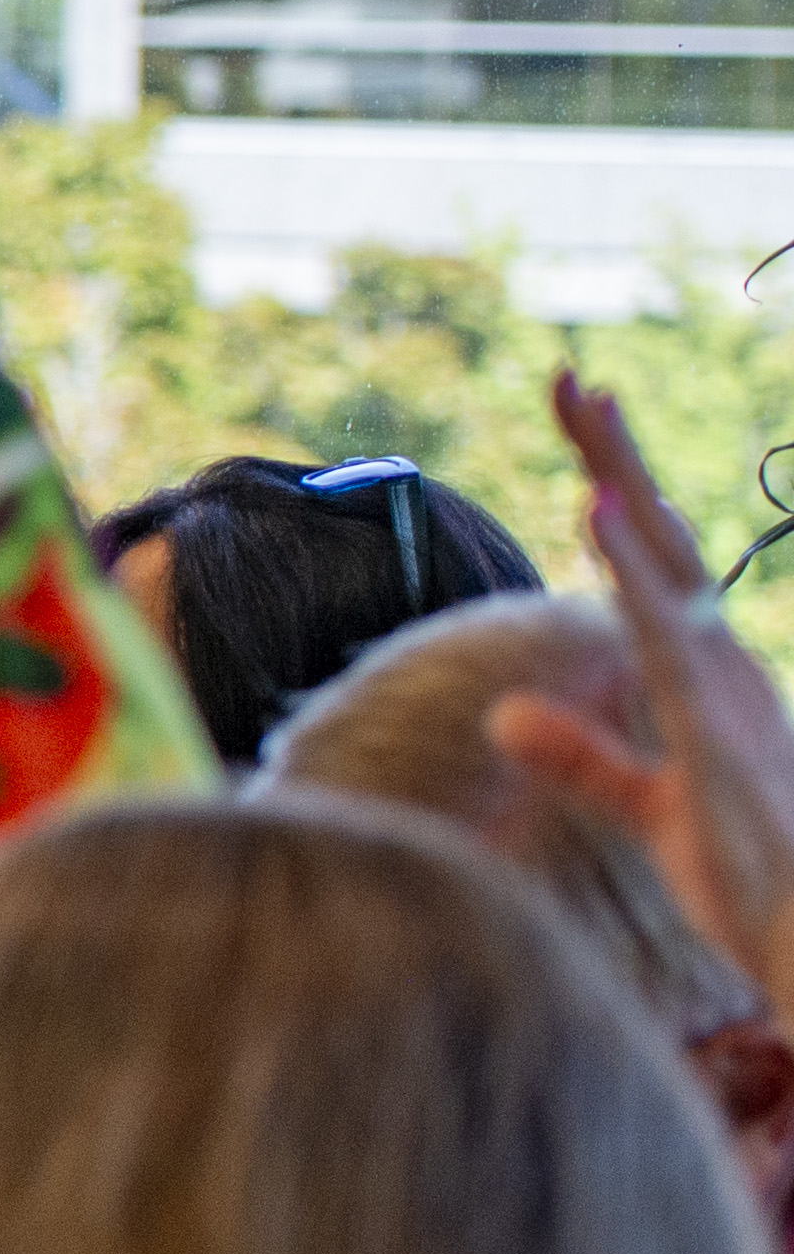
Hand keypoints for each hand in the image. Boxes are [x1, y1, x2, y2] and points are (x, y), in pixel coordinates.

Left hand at [503, 368, 793, 1017]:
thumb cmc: (749, 874)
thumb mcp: (648, 806)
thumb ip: (579, 758)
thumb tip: (503, 714)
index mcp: (702, 673)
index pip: (648, 564)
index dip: (614, 494)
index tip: (581, 418)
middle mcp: (719, 666)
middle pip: (660, 544)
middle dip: (615, 461)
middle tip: (571, 379)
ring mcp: (723, 696)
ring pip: (667, 579)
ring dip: (625, 506)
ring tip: (589, 428)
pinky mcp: (716, 737)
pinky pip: (669, 645)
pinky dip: (637, 583)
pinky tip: (604, 529)